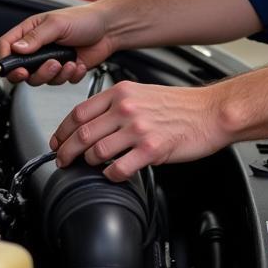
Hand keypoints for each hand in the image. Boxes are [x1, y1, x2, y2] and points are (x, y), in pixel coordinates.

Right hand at [0, 5, 114, 85]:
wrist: (109, 29)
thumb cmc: (84, 19)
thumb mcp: (57, 24)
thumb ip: (36, 38)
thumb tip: (16, 48)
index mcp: (30, 32)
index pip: (6, 47)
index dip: (5, 60)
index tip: (15, 68)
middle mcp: (38, 48)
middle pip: (21, 70)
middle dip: (37, 72)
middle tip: (50, 65)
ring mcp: (50, 60)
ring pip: (41, 80)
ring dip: (56, 74)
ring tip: (68, 62)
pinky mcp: (64, 70)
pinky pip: (60, 82)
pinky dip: (71, 75)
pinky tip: (78, 63)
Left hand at [49, 80, 230, 180]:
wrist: (210, 112)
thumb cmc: (180, 105)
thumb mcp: (142, 93)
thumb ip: (116, 104)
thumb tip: (92, 122)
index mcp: (122, 93)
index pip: (79, 112)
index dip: (62, 131)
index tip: (57, 141)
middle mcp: (127, 109)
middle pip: (82, 134)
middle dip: (66, 152)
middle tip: (62, 161)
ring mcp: (139, 129)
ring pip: (97, 152)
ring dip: (89, 164)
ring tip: (92, 166)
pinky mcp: (151, 149)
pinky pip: (119, 168)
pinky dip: (111, 175)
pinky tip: (114, 173)